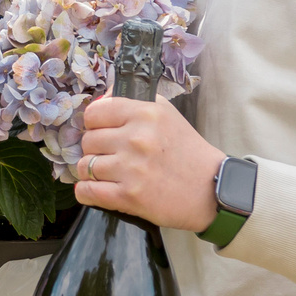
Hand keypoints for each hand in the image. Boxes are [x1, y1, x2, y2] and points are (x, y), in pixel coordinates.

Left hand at [73, 95, 224, 229]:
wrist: (210, 189)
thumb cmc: (186, 151)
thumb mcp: (166, 114)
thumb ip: (133, 102)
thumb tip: (101, 98)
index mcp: (146, 114)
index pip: (94, 113)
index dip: (94, 123)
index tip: (102, 131)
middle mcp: (137, 139)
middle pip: (87, 141)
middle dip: (95, 149)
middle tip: (109, 155)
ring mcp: (132, 169)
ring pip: (84, 166)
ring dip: (90, 172)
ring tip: (105, 173)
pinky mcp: (129, 197)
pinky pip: (87, 191)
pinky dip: (85, 192)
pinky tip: (94, 190)